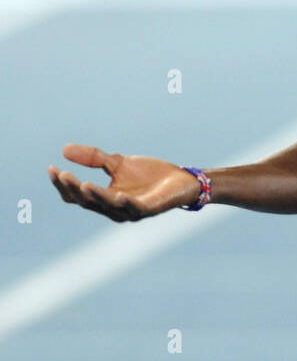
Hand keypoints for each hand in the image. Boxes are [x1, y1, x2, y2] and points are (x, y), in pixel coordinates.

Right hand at [48, 144, 201, 221]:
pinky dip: (126, 202)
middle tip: (63, 174)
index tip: (52, 168)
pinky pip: (135, 207)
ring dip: (96, 196)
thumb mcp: (117, 163)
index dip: (63, 184)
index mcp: (104, 199)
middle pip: (88, 202)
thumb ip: (94, 158)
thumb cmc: (149, 175)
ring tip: (83, 183)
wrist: (180, 180)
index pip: (77, 196)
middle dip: (74, 188)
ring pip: (108, 205)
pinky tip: (119, 194)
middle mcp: (113, 209)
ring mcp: (131, 210)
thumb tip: (64, 149)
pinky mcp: (149, 208)